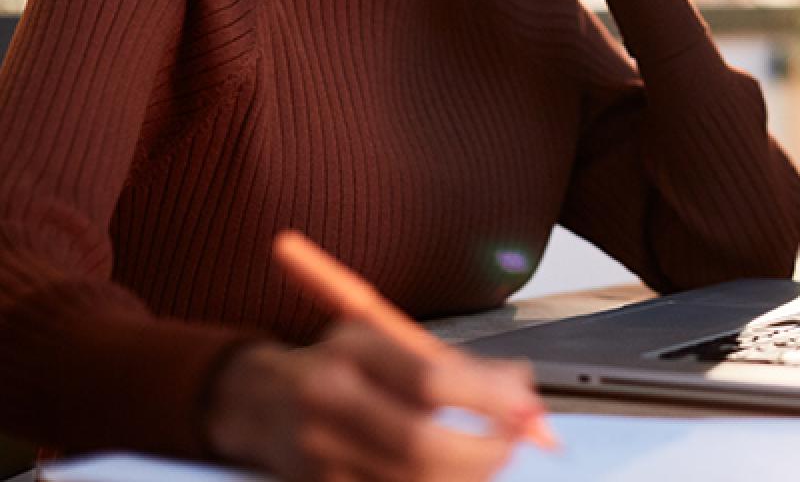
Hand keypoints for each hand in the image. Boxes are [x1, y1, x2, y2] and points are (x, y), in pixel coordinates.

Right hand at [207, 323, 538, 480]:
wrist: (262, 402)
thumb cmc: (342, 364)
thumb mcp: (388, 340)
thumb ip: (455, 363)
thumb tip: (522, 389)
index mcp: (351, 350)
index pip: (430, 380)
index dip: (488, 400)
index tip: (528, 409)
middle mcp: (330, 403)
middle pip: (422, 445)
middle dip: (484, 452)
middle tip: (515, 443)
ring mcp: (321, 458)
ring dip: (467, 477)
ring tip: (489, 457)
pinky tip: (452, 475)